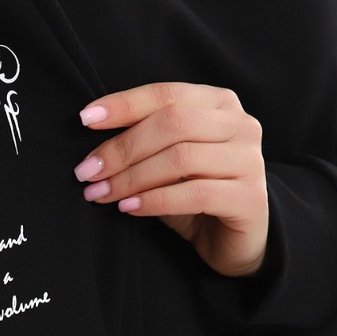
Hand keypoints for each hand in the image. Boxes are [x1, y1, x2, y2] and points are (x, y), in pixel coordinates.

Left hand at [75, 81, 268, 277]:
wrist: (234, 241)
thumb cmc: (195, 195)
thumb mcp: (166, 163)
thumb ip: (144, 145)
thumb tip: (95, 150)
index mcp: (219, 103)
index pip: (166, 94)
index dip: (124, 104)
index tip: (85, 119)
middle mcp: (241, 125)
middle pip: (173, 123)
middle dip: (122, 148)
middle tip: (87, 171)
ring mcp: (250, 160)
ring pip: (181, 158)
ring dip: (132, 178)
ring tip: (101, 194)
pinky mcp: (250, 198)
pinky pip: (195, 194)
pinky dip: (155, 200)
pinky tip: (129, 208)